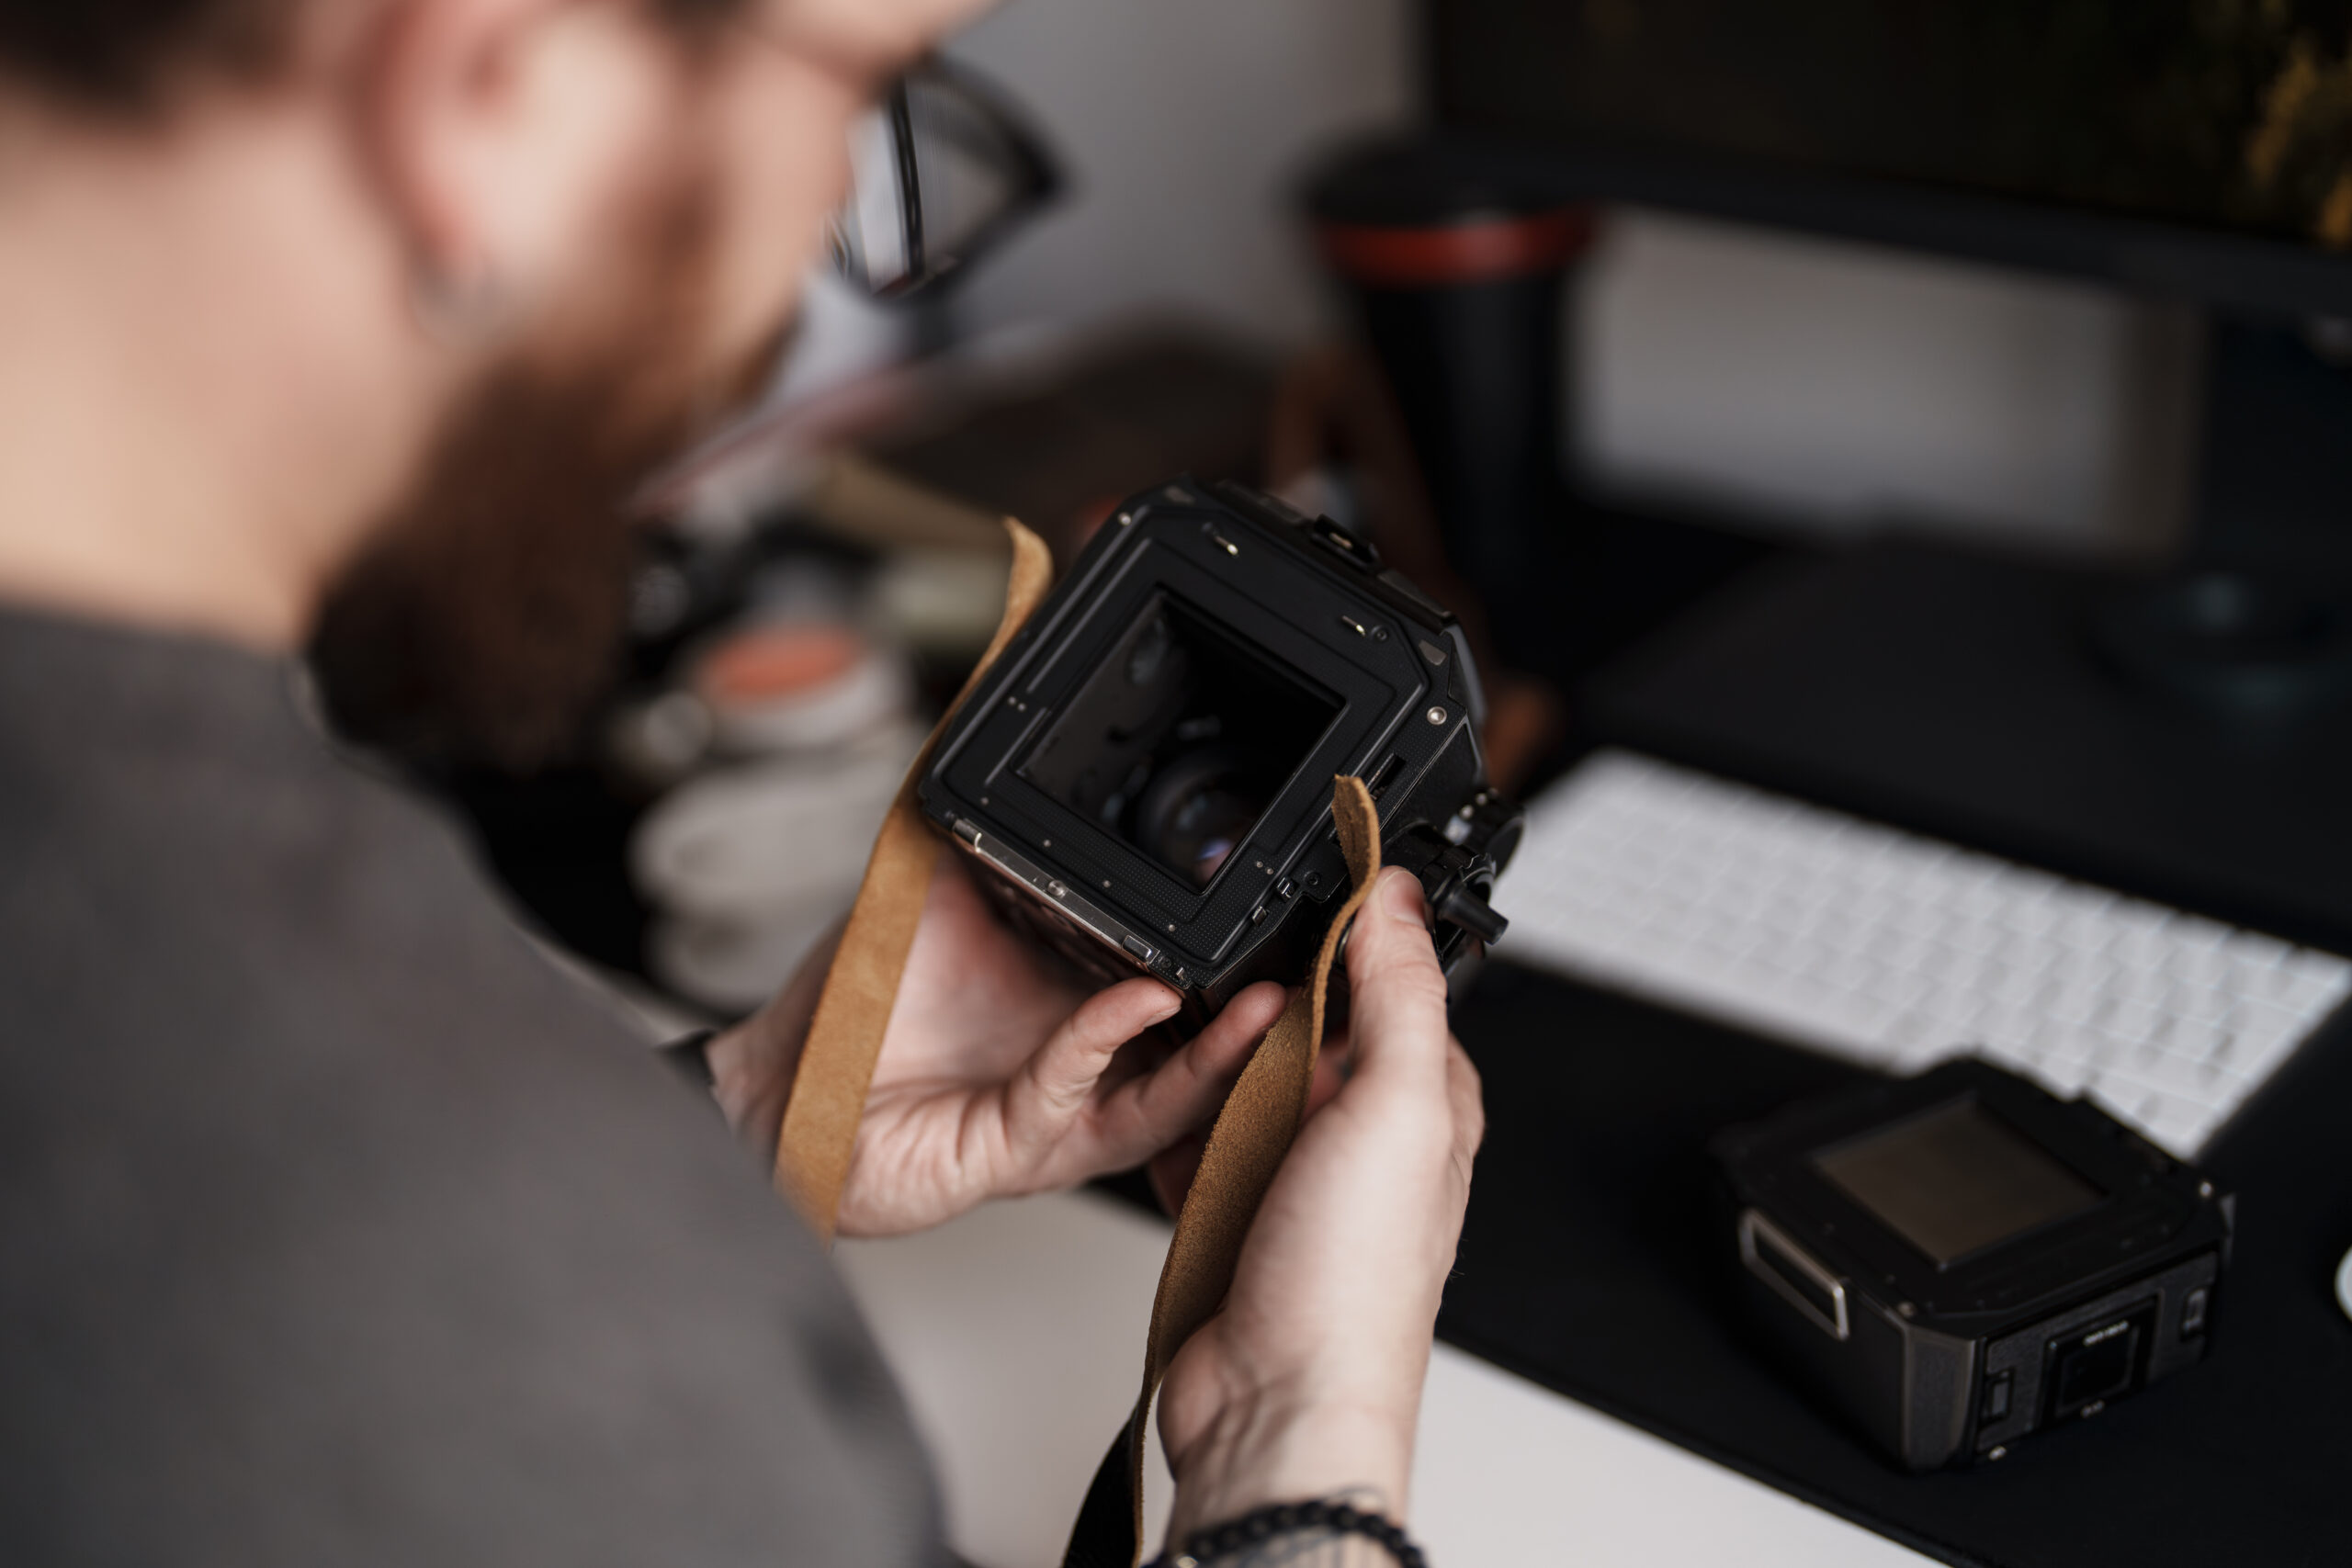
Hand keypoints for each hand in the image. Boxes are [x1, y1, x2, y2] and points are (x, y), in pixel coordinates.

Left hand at [707, 852, 1288, 1236]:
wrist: (779, 1094)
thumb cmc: (854, 1013)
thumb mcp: (939, 895)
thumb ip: (998, 843)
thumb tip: (1023, 748)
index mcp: (1080, 1011)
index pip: (1183, 992)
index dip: (1240, 967)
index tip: (1288, 920)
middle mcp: (1082, 1072)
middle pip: (1199, 1055)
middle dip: (1266, 1024)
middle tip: (1315, 971)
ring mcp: (1057, 1116)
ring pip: (1167, 1098)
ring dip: (1224, 1054)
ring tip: (1271, 1004)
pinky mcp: (1015, 1151)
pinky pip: (1074, 1098)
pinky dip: (1111, 1043)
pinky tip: (1142, 1000)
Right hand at [1155, 867, 1483, 1535]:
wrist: (1272, 1405)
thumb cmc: (1353, 1285)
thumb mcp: (1397, 1107)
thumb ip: (1399, 994)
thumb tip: (1399, 896)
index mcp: (1428, 1103)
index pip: (1392, 984)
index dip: (1348, 938)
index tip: (1299, 894)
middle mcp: (1365, 1136)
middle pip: (1304, 1026)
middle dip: (1262, 1004)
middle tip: (1228, 984)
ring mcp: (1294, 1175)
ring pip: (1241, 1079)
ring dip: (1209, 1063)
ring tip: (1182, 1046)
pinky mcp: (1231, 1208)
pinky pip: (1191, 1139)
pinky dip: (1168, 1124)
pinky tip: (1153, 1110)